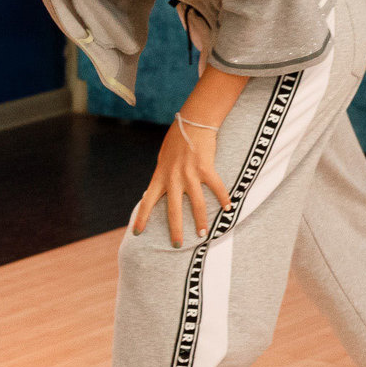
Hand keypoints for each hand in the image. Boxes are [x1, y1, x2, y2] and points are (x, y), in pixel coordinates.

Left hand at [132, 117, 229, 246]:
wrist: (192, 121)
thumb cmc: (177, 139)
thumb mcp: (163, 158)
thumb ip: (162, 175)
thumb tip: (155, 190)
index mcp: (160, 175)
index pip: (147, 201)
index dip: (142, 218)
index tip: (137, 233)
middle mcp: (173, 177)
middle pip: (173, 210)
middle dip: (175, 229)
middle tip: (177, 245)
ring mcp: (189, 173)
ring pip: (196, 203)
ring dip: (200, 220)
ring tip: (203, 234)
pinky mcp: (205, 168)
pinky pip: (216, 187)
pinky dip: (223, 198)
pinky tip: (228, 208)